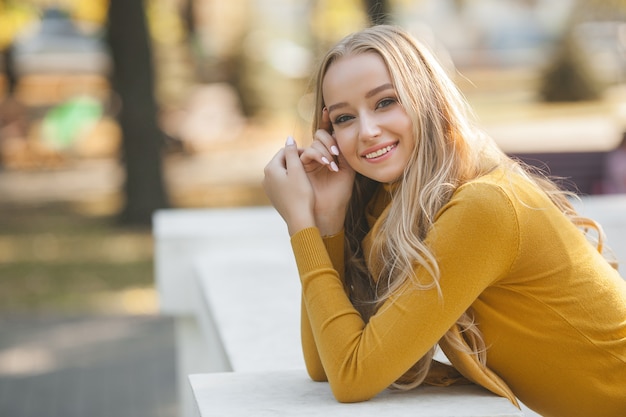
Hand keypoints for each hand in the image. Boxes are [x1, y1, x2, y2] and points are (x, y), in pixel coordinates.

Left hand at [263, 136, 315, 235]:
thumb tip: (288, 138)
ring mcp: (269, 188)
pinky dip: (291, 181)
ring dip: (294, 171)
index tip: (312, 156)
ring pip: (283, 172)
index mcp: (270, 168)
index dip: (299, 151)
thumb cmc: (301, 194)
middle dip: (296, 161)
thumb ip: (292, 153)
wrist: (299, 220)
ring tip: (308, 175)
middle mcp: (265, 177)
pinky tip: (302, 186)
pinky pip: (282, 183)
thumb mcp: (298, 170)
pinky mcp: (274, 197)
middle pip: (283, 161)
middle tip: (312, 164)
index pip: (284, 151)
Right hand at [299, 109, 354, 235]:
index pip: (327, 134)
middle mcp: (317, 156)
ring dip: (325, 151)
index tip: (330, 110)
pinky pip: (307, 153)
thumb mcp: (347, 170)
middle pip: (319, 136)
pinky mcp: (299, 168)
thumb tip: (341, 134)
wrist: (329, 212)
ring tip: (333, 164)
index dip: (327, 122)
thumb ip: (345, 152)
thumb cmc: (339, 194)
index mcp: (329, 154)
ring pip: (314, 144)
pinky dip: (318, 156)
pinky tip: (328, 164)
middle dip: (329, 141)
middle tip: (338, 153)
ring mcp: (307, 162)